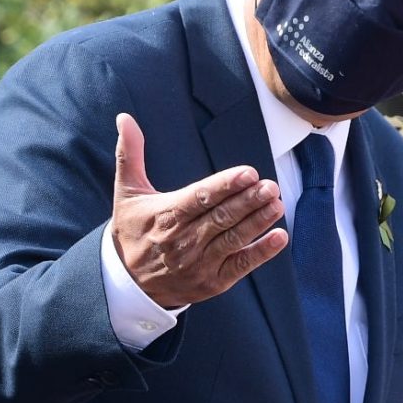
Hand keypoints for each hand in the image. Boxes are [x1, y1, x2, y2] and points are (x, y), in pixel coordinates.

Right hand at [109, 113, 287, 309]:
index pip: (199, 198)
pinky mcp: (211, 282)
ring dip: (257, 222)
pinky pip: (240, 266)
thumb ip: (130, 155)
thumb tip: (124, 117)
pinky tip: (279, 236)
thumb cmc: (132, 231)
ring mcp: (198, 263)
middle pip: (220, 218)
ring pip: (233, 239)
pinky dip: (261, 252)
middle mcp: (182, 241)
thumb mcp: (127, 193)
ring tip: (276, 203)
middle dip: (247, 201)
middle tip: (270, 186)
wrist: (128, 284)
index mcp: (164, 216)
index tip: (248, 173)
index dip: (225, 186)